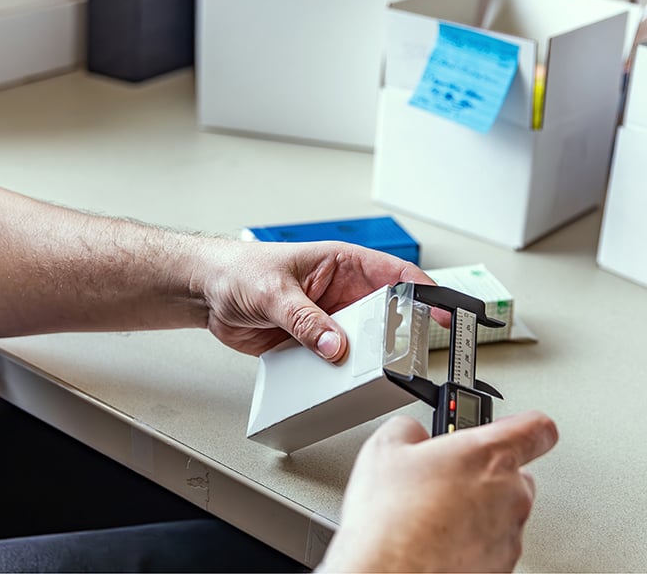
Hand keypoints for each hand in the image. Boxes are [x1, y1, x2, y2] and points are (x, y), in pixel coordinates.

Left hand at [200, 240, 447, 361]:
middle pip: (386, 315)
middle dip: (397, 335)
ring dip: (366, 358)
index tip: (442, 313)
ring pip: (363, 343)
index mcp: (342, 264)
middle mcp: (341, 292)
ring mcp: (328, 320)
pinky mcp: (311, 343)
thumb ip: (305, 319)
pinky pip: (335, 362)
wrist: (204, 293)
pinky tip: (340, 382)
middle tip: (405, 355)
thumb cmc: (238, 270)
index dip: (424, 292)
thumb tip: (335, 344)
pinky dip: (341, 373)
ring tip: (371, 373)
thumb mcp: (273, 291)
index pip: (396, 274)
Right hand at [320, 411, 557, 572]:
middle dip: (483, 473)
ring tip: (431, 514)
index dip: (526, 425)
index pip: (536, 428)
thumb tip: (413, 434)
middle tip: (445, 477)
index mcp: (489, 455)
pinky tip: (435, 540)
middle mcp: (510, 495)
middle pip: (516, 474)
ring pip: (502, 513)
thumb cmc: (390, 520)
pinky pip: (491, 546)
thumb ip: (412, 429)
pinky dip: (471, 542)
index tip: (515, 427)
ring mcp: (509, 536)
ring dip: (476, 510)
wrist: (386, 573)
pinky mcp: (501, 568)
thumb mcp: (384, 449)